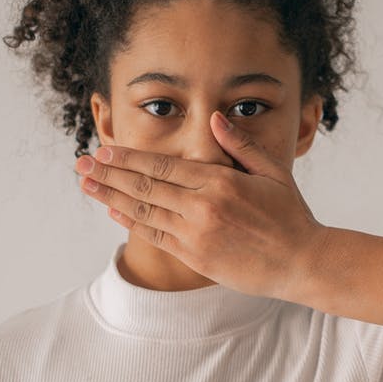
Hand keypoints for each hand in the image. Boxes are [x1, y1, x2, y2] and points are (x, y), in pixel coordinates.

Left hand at [74, 110, 328, 300]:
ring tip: (86, 186)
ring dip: (110, 197)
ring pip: (143, 211)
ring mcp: (196, 235)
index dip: (128, 158)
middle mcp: (203, 207)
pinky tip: (114, 212)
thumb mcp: (273, 172)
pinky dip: (132, 222)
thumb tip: (213, 118)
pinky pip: (156, 236)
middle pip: (144, 186)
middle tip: (80, 165)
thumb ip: (240, 145)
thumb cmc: (291, 215)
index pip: (162, 166)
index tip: (103, 151)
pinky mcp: (196, 257)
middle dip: (108, 174)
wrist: (302, 263)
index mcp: (220, 182)